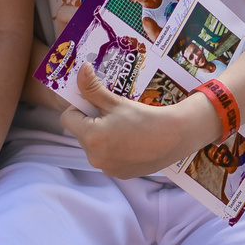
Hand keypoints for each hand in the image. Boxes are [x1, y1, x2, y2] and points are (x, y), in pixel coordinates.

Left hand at [66, 64, 223, 178]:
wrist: (176, 136)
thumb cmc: (145, 117)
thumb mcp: (115, 101)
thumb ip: (92, 88)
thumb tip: (80, 70)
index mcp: (91, 137)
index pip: (68, 118)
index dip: (80, 108)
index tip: (96, 104)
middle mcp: (94, 157)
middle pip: (81, 133)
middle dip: (92, 122)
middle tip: (114, 115)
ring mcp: (107, 169)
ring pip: (94, 147)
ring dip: (102, 136)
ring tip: (124, 128)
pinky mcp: (119, 174)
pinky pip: (107, 159)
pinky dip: (114, 150)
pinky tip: (131, 142)